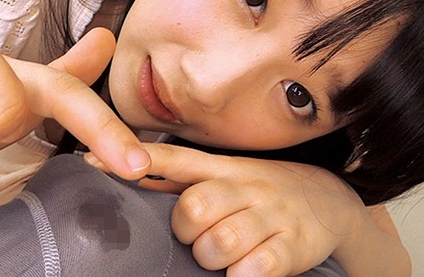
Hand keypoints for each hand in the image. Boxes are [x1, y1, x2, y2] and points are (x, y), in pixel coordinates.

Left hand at [92, 143, 367, 275]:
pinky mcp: (294, 246)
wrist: (330, 200)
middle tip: (196, 236)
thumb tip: (117, 166)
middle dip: (186, 229)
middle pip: (194, 206)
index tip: (94, 163)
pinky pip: (258, 267)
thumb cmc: (258, 191)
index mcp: (221, 168)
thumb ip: (175, 175)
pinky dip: (245, 274)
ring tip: (220, 256)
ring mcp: (271, 215)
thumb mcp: (222, 174)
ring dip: (213, 256)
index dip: (137, 161)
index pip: (173, 159)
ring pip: (221, 241)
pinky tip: (247, 270)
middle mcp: (245, 186)